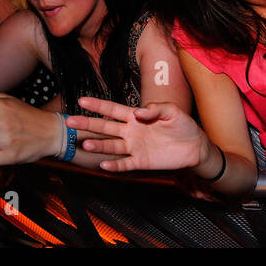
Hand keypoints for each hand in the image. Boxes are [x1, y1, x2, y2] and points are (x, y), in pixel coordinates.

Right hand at [66, 95, 205, 172]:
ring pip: (112, 146)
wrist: (195, 146)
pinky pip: (125, 164)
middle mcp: (131, 132)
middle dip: (88, 124)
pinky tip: (103, 165)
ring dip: (98, 146)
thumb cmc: (183, 125)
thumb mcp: (173, 111)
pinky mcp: (141, 161)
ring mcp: (134, 147)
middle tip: (70, 122)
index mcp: (136, 117)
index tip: (81, 100)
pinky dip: (114, 166)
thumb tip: (139, 111)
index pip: (113, 109)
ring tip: (85, 144)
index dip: (98, 105)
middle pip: (106, 127)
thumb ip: (156, 108)